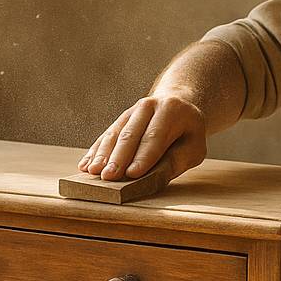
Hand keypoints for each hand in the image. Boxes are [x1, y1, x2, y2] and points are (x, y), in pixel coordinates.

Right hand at [79, 95, 207, 180]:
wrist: (178, 103)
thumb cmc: (188, 132)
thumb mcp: (195, 146)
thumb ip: (178, 160)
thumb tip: (153, 176)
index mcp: (171, 111)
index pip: (155, 137)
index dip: (143, 156)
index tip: (132, 174)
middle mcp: (148, 106)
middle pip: (131, 134)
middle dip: (118, 157)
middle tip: (109, 176)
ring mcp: (131, 111)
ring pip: (114, 134)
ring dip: (102, 155)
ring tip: (93, 172)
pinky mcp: (120, 120)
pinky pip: (106, 136)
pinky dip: (94, 151)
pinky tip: (85, 165)